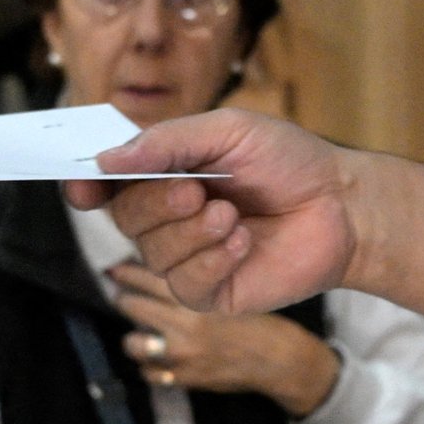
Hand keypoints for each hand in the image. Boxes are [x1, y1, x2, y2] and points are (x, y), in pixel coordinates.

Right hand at [72, 108, 356, 313]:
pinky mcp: (211, 293)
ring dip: (192, 232)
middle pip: (124, 218)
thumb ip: (167, 142)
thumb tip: (107, 160)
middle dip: (156, 203)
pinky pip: (185, 284)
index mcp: (164, 174)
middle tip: (197, 191)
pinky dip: (212, 260)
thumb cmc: (288, 162)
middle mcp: (167, 218)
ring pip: (153, 253)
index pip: (106, 184)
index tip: (82, 184)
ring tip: (232, 214)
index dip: (86, 185)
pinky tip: (243, 243)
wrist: (341, 205)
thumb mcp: (228, 131)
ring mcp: (187, 258)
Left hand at [108, 263, 338, 415]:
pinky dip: (152, 367)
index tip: (115, 268)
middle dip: (126, 299)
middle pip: (132, 305)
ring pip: (134, 343)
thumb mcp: (228, 293)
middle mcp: (185, 323)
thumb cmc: (255, 320)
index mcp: (197, 296)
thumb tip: (163, 269)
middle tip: (124, 296)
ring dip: (135, 338)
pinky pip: (150, 373)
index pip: (148, 276)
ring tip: (141, 334)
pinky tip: (159, 361)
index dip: (128, 271)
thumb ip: (197, 285)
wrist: (277, 360)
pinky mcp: (184, 379)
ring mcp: (182, 354)